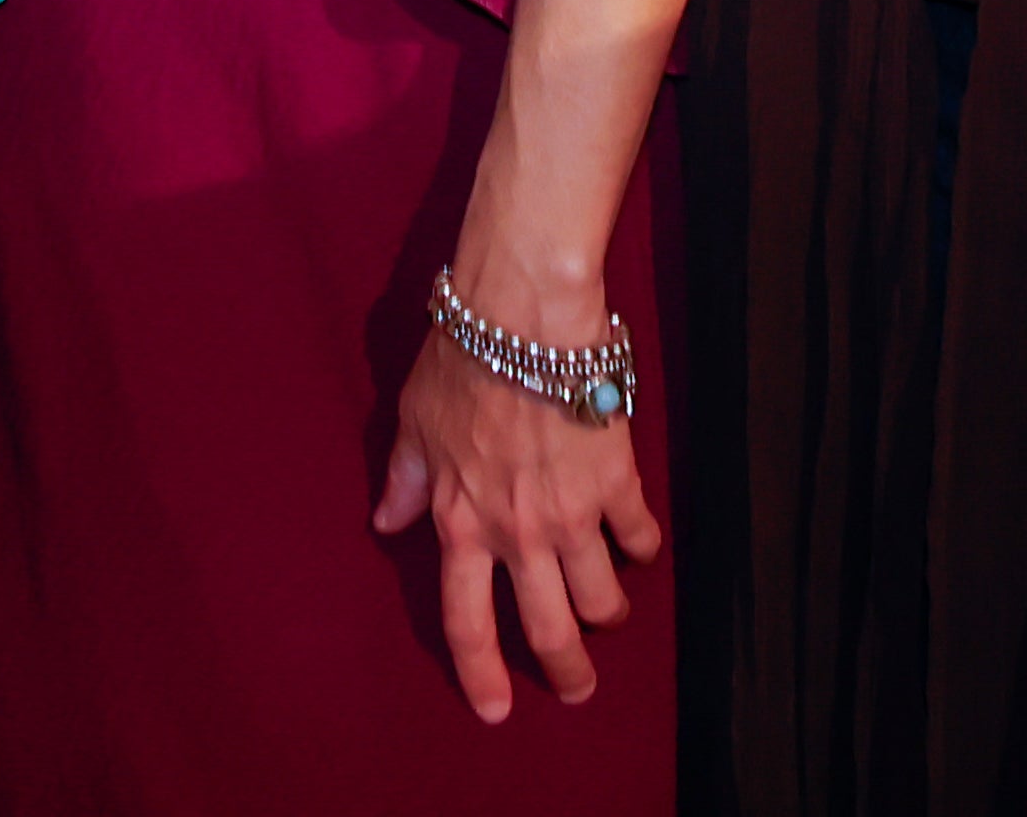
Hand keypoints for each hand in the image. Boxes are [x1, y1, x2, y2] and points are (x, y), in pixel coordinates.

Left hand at [375, 278, 662, 721]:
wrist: (524, 316)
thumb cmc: (461, 358)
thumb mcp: (414, 422)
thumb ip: (405, 480)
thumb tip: (385, 523)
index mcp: (460, 524)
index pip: (466, 621)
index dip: (481, 673)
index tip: (494, 709)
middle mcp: (516, 535)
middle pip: (548, 630)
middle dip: (567, 672)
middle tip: (577, 692)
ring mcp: (571, 516)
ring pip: (601, 599)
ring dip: (607, 616)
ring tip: (609, 616)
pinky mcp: (617, 485)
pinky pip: (639, 539)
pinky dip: (641, 550)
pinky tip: (639, 547)